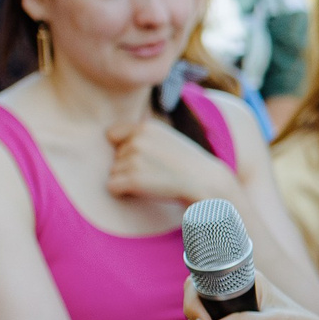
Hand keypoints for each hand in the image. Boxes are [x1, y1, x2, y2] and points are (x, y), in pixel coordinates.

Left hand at [109, 113, 236, 204]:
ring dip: (128, 180)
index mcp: (145, 127)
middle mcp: (138, 140)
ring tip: (154, 181)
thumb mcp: (166, 138)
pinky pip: (112, 187)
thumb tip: (110, 138)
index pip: (112, 135)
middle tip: (156, 172)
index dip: (124, 148)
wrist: (207, 184)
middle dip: (128, 166)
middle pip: (115, 157)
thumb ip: (142, 136)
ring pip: (113, 173)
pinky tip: (144, 191)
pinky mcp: (134, 180)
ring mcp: (135, 159)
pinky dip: (123, 192)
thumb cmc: (187, 165)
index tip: (144, 157)